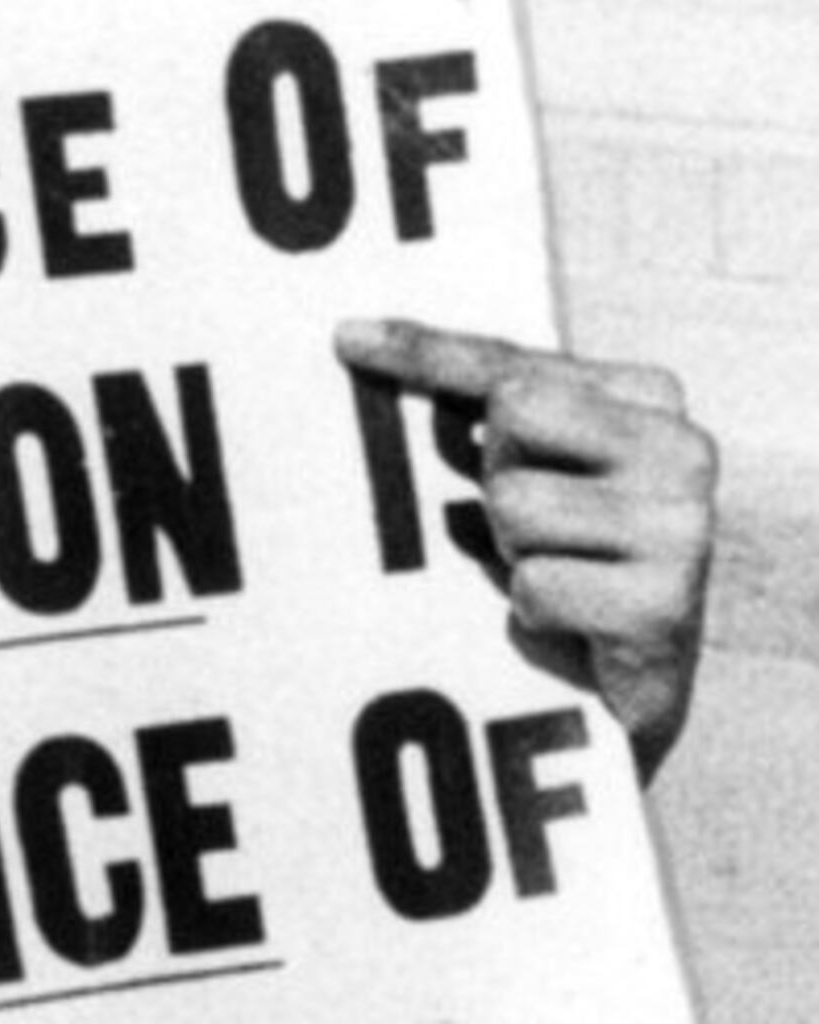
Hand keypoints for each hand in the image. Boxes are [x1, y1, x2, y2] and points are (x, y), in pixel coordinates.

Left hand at [337, 317, 717, 774]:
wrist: (634, 686)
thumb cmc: (570, 554)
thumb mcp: (528, 464)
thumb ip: (477, 402)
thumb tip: (353, 338)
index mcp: (651, 399)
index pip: (515, 365)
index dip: (427, 353)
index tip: (344, 340)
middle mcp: (682, 451)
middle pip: (512, 416)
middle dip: (493, 473)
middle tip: (527, 526)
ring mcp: (682, 528)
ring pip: (514, 504)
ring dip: (510, 550)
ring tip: (554, 573)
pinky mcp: (663, 606)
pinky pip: (533, 586)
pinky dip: (530, 611)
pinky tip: (568, 623)